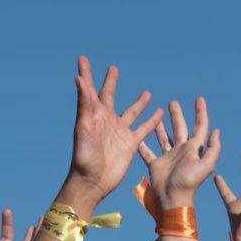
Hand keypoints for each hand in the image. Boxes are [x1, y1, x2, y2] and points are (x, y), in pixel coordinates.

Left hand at [66, 56, 160, 206]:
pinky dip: (152, 121)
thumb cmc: (84, 156)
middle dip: (110, 82)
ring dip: (139, 103)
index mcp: (93, 114)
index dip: (86, 73)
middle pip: (110, 95)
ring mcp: (119, 131)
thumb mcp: (84, 127)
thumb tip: (80, 79)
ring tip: (147, 93)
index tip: (82, 59)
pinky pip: (144, 129)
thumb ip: (84, 103)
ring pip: (132, 112)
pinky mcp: (130, 143)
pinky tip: (160, 113)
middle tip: (113, 69)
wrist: (93, 182)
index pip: (89, 88)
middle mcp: (107, 120)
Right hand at [137, 98, 221, 210]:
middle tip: (173, 102)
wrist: (173, 198)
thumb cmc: (189, 183)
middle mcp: (181, 151)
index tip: (199, 99)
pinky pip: (147, 151)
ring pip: (164, 137)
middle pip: (180, 128)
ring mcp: (168, 157)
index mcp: (194, 149)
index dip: (200, 113)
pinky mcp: (156, 164)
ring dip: (161, 126)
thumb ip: (213, 148)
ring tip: (158, 114)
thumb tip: (216, 130)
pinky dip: (143, 144)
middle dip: (177, 115)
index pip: (199, 127)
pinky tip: (138, 135)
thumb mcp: (206, 165)